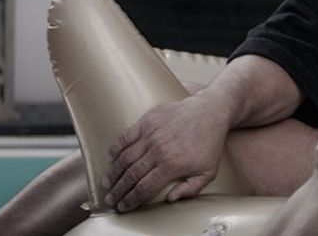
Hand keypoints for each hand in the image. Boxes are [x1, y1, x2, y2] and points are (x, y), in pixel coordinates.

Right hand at [103, 93, 230, 211]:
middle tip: (110, 199)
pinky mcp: (148, 121)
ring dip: (113, 172)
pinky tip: (111, 157)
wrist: (210, 111)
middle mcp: (158, 150)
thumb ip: (191, 189)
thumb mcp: (208, 171)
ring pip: (125, 158)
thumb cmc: (209, 142)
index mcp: (171, 165)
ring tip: (107, 183)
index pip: (144, 188)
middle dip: (118, 190)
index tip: (123, 206)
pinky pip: (126, 136)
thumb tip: (170, 199)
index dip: (131, 200)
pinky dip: (116, 148)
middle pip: (131, 175)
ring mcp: (151, 134)